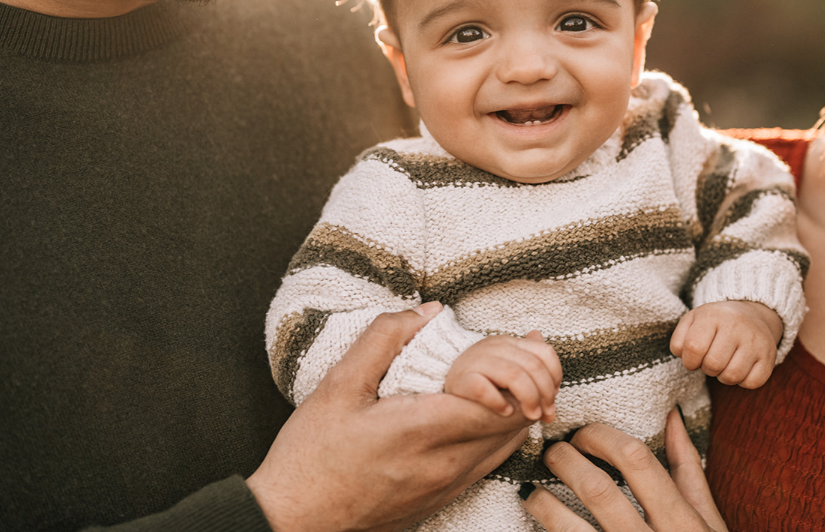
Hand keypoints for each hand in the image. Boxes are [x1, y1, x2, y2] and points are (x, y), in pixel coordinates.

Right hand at [249, 302, 531, 531]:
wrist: (295, 519)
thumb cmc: (312, 455)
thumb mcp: (339, 385)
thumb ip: (385, 338)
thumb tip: (431, 312)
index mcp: (424, 431)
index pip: (502, 400)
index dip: (520, 368)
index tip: (519, 340)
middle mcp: (446, 465)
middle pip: (516, 422)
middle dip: (528, 381)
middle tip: (528, 349)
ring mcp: (448, 486)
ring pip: (509, 444)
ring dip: (521, 406)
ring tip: (520, 370)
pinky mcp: (444, 498)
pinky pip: (490, 461)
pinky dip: (501, 430)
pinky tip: (492, 406)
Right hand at [444, 331, 561, 422]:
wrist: (450, 398)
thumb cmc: (489, 388)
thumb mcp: (514, 377)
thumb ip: (535, 376)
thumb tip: (556, 386)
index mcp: (511, 343)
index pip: (545, 352)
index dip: (555, 377)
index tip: (553, 399)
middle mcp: (495, 346)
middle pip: (533, 365)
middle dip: (545, 394)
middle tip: (546, 415)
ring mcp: (477, 360)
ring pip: (514, 375)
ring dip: (529, 399)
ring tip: (532, 417)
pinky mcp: (461, 378)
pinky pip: (484, 388)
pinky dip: (498, 402)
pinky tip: (505, 412)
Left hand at [522, 412, 727, 531]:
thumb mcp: (707, 519)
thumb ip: (687, 468)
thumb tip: (671, 415)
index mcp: (682, 521)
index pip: (637, 459)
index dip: (602, 437)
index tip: (582, 434)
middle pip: (597, 488)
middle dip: (566, 461)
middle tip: (552, 452)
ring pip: (571, 527)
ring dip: (545, 501)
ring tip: (533, 487)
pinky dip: (548, 526)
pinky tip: (537, 515)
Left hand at [670, 300, 781, 387]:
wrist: (752, 314)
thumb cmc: (716, 322)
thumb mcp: (693, 320)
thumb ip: (679, 338)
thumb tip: (681, 355)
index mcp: (713, 315)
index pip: (694, 347)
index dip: (689, 361)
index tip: (693, 359)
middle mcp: (737, 326)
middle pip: (713, 364)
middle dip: (707, 368)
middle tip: (710, 360)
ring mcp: (756, 341)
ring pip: (732, 376)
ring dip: (723, 376)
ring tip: (724, 364)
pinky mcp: (769, 356)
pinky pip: (752, 383)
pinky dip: (742, 381)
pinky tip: (740, 368)